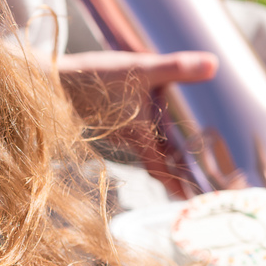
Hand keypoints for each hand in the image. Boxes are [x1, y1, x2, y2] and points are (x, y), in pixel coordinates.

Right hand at [57, 50, 217, 170]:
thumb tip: (213, 65)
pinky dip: (149, 130)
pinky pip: (134, 131)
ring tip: (186, 142)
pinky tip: (155, 114)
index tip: (191, 200)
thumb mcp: (140, 70)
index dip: (177, 186)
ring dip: (164, 147)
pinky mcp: (107, 119)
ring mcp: (116, 130)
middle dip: (178, 166)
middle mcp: (128, 139)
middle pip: (158, 158)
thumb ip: (176, 68)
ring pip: (146, 143)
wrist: (51, 80)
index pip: (162, 170)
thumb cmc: (95, 79)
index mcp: (141, 136)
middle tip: (201, 173)